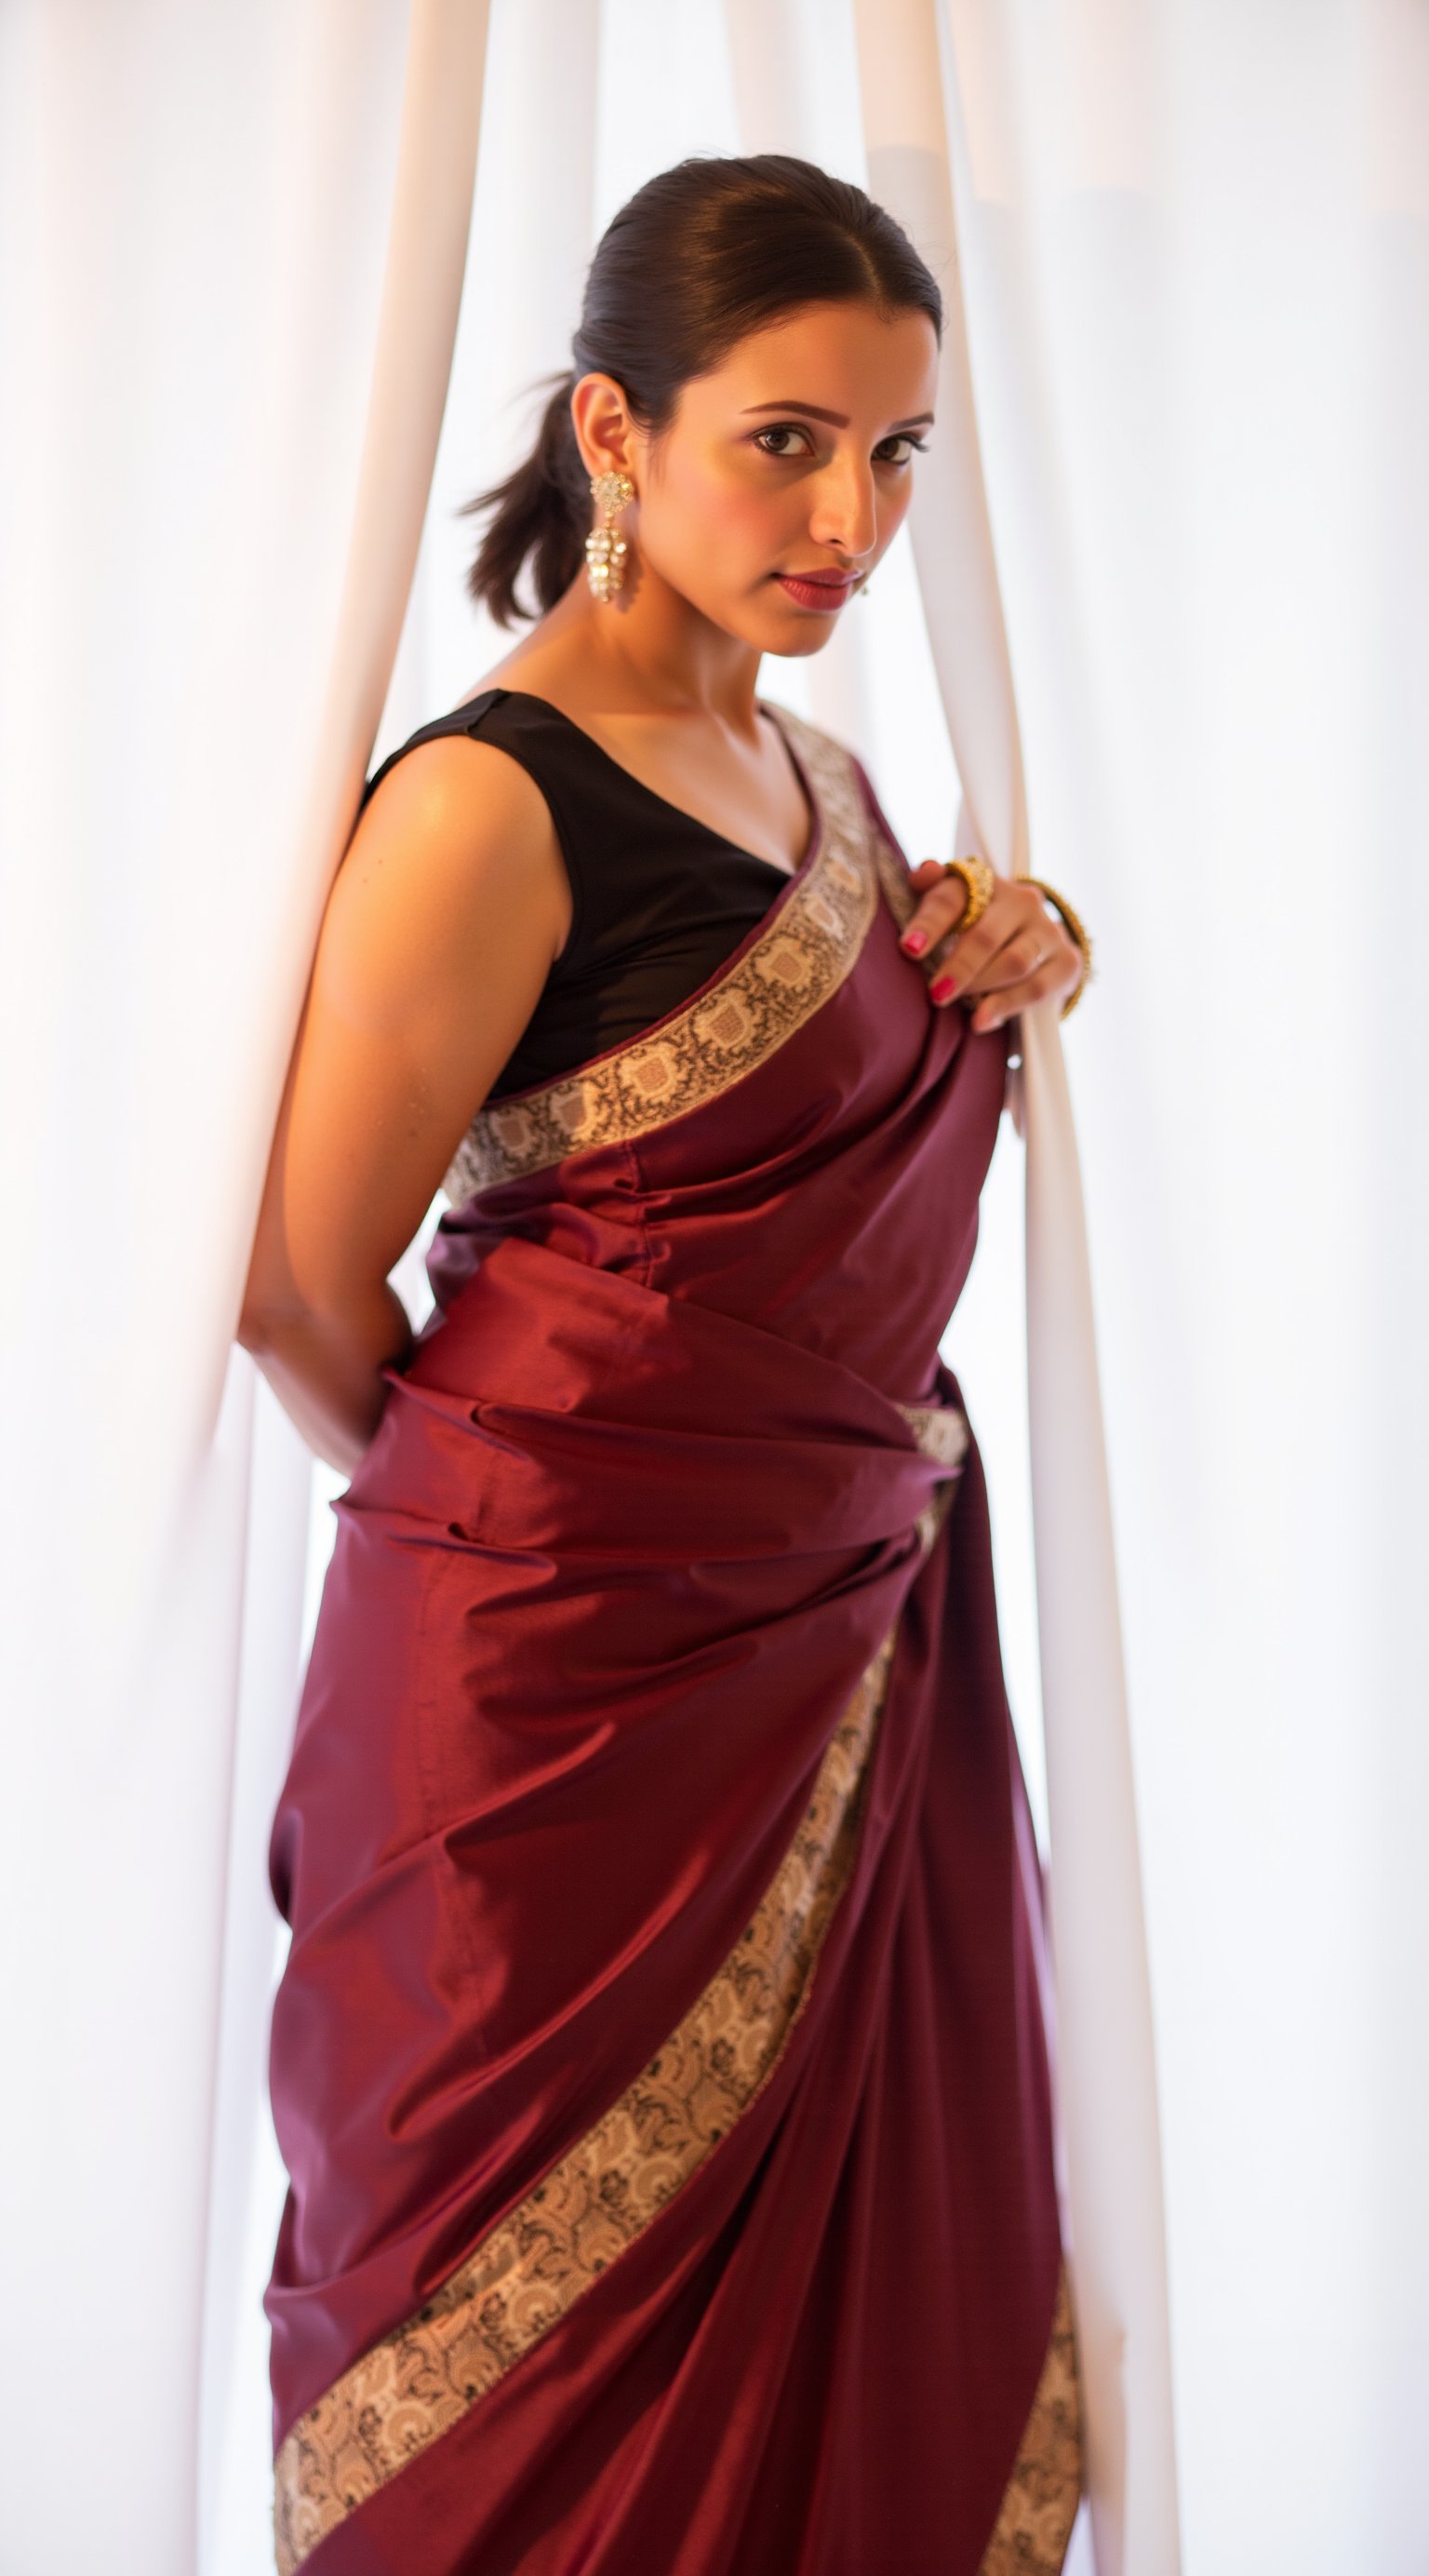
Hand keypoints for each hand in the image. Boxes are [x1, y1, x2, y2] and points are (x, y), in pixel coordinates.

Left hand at [897, 862, 1083, 1030]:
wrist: (1037, 945)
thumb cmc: (979, 927)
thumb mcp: (954, 907)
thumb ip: (933, 891)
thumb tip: (922, 874)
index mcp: (985, 883)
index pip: (953, 897)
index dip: (930, 923)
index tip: (909, 949)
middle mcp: (1022, 901)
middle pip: (986, 935)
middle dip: (958, 967)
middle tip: (935, 993)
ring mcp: (1048, 931)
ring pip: (1014, 962)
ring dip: (981, 986)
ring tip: (954, 1004)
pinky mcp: (1066, 961)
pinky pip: (1036, 988)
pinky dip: (1006, 1006)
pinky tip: (981, 1021)